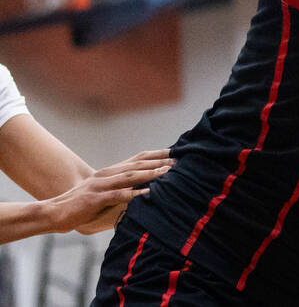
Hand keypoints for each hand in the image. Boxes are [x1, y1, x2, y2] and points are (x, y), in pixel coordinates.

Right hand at [45, 148, 172, 234]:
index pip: (137, 159)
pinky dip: (133, 193)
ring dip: (149, 174)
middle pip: (137, 165)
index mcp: (110, 172)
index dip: (155, 155)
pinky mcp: (94, 198)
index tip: (174, 152)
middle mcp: (106, 175)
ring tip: (166, 172)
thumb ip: (121, 188)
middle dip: (158, 162)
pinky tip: (146, 193)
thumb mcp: (103, 192)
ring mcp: (100, 185)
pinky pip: (117, 195)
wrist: (54, 212)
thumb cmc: (82, 204)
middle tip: (177, 161)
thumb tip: (144, 189)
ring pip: (129, 177)